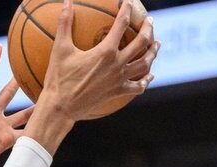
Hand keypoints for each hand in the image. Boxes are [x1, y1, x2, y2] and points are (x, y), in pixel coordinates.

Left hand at [0, 46, 33, 166]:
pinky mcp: (6, 141)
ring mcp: (1, 126)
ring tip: (45, 98)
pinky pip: (24, 133)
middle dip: (18, 82)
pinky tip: (46, 124)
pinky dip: (35, 129)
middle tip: (29, 71)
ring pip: (21, 113)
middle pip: (8, 93)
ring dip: (32, 107)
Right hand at [36, 0, 156, 123]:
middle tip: (150, 21)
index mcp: (106, 51)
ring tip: (157, 44)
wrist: (61, 107)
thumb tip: (66, 1)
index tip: (129, 3)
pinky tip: (149, 76)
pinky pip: (138, 86)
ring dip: (153, 52)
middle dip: (148, 29)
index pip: (121, 24)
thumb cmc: (59, 77)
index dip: (127, 10)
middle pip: (141, 43)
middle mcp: (117, 64)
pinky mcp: (118, 91)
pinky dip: (145, 81)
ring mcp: (120, 79)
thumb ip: (64, 23)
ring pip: (145, 64)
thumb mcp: (60, 48)